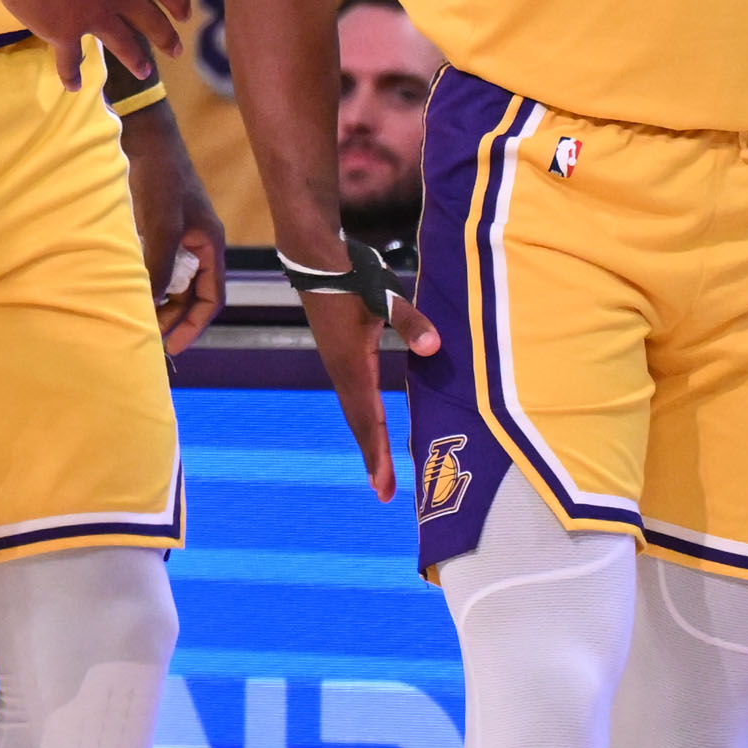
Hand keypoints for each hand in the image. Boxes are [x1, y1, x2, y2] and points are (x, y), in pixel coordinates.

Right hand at [0, 0, 186, 87]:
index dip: (177, 1)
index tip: (185, 15)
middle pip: (150, 20)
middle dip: (166, 37)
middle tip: (174, 50)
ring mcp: (91, 15)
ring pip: (123, 44)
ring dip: (136, 60)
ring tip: (145, 72)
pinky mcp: (63, 32)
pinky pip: (71, 59)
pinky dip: (72, 75)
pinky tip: (74, 86)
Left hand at [123, 111, 227, 354]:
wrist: (143, 135)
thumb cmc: (159, 176)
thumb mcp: (162, 223)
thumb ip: (160, 264)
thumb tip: (154, 302)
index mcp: (210, 245)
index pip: (211, 298)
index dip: (194, 325)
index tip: (172, 347)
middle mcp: (197, 244)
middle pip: (190, 294)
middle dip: (172, 318)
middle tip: (145, 338)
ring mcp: (177, 236)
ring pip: (171, 281)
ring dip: (157, 301)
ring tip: (134, 319)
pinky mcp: (155, 227)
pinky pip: (155, 264)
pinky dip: (144, 281)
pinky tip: (124, 290)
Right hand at [296, 268, 441, 500]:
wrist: (313, 256)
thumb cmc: (350, 273)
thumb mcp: (383, 296)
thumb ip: (409, 322)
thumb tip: (434, 347)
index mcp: (352, 365)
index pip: (368, 419)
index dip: (378, 453)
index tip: (383, 485)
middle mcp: (342, 371)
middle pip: (360, 423)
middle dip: (373, 457)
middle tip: (384, 492)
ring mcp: (338, 363)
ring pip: (355, 412)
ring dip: (369, 441)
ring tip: (378, 469)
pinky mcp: (339, 354)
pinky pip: (354, 397)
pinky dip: (365, 419)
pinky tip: (373, 424)